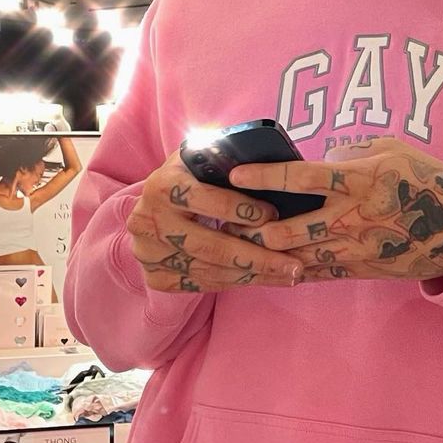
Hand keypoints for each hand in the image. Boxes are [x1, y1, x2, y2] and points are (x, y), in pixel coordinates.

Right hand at [125, 150, 305, 292]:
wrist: (149, 207)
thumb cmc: (187, 177)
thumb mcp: (199, 157)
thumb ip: (224, 158)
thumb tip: (270, 164)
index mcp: (163, 185)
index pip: (209, 200)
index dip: (244, 209)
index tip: (276, 215)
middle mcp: (150, 221)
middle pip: (211, 246)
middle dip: (258, 258)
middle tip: (294, 266)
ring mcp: (150, 253)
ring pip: (209, 270)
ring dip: (252, 276)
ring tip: (286, 276)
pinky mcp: (155, 277)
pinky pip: (200, 285)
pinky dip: (233, 283)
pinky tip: (260, 279)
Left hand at [223, 137, 442, 284]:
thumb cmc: (425, 179)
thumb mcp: (392, 149)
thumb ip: (351, 152)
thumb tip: (321, 160)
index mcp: (360, 179)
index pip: (302, 178)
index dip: (266, 176)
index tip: (236, 174)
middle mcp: (352, 217)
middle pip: (288, 229)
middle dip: (253, 229)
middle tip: (225, 219)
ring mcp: (354, 248)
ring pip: (296, 257)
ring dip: (265, 253)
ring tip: (236, 243)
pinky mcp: (358, 269)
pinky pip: (314, 271)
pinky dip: (289, 266)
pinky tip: (267, 262)